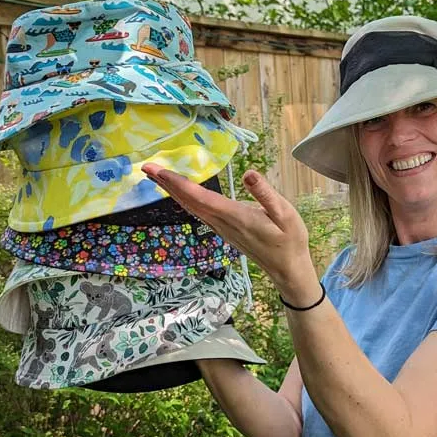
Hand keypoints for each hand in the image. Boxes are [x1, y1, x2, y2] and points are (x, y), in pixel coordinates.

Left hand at [141, 164, 317, 295]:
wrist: (288, 268)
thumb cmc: (290, 240)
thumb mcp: (286, 214)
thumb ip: (265, 194)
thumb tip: (249, 173)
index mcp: (236, 216)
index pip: (200, 197)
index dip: (177, 182)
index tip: (157, 170)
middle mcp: (223, 223)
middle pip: (189, 202)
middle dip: (168, 184)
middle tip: (146, 168)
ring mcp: (222, 229)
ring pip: (192, 208)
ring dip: (174, 192)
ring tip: (158, 177)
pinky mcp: (224, 231)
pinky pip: (199, 214)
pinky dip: (186, 200)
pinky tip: (181, 194)